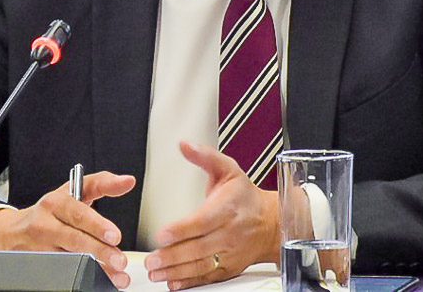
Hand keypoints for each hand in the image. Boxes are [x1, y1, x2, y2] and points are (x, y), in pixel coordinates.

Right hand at [0, 171, 136, 286]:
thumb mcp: (73, 191)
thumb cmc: (52, 211)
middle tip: (119, 259)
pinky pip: (64, 272)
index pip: (78, 211)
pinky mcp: (38, 264)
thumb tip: (128, 181)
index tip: (115, 236)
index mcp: (56, 202)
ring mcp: (40, 247)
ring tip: (117, 273)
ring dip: (96, 268)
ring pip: (69, 259)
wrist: (14, 232)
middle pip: (74, 239)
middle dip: (99, 250)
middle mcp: (45, 224)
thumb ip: (102, 184)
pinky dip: (85, 276)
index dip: (97, 225)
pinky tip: (102, 279)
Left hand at [145, 142, 278, 289]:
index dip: (182, 229)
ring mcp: (229, 253)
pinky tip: (173, 282)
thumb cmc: (246, 197)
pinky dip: (189, 282)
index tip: (162, 233)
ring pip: (201, 265)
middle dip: (172, 255)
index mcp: (227, 209)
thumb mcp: (229, 169)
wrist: (271, 223)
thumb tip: (185, 145)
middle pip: (198, 247)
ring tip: (156, 271)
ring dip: (176, 271)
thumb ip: (205, 157)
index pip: (203, 221)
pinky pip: (207, 276)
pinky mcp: (228, 267)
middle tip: (151, 259)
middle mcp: (228, 233)